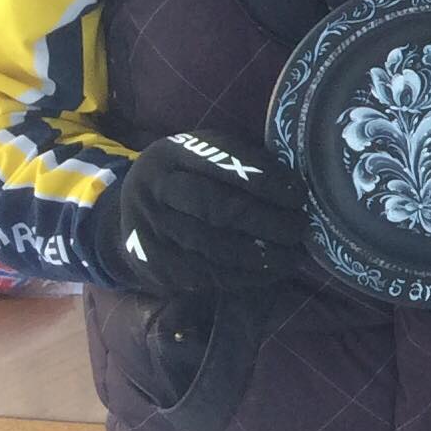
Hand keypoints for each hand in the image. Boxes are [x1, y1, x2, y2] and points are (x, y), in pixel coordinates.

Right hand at [91, 130, 304, 296]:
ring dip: (260, 254)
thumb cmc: (187, 179)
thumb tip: (294, 188)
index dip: (266, 179)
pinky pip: (204, 274)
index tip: (299, 195)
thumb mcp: (203, 157)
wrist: (132, 211)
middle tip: (299, 228)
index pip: (223, 162)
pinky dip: (243, 276)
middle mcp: (154, 189)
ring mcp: (149, 229)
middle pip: (217, 207)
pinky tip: (269, 272)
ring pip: (212, 245)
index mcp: (173, 154)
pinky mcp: (151, 265)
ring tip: (292, 256)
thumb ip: (239, 164)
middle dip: (266, 221)